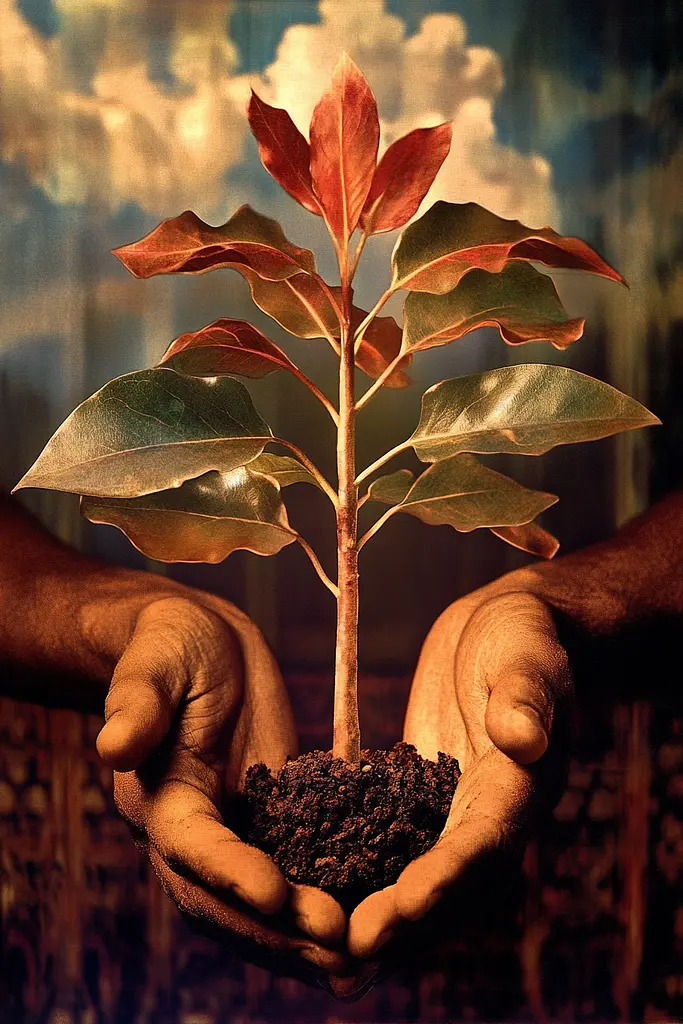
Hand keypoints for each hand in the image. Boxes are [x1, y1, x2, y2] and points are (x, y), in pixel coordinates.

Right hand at [92, 585, 348, 980]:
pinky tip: (366, 930)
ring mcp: (233, 836)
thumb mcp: (156, 660)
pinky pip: (293, 877)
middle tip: (338, 948)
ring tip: (360, 963)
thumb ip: (137, 700)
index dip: (231, 872)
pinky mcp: (271, 825)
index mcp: (160, 798)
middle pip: (226, 901)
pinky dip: (320, 911)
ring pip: (260, 908)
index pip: (193, 847)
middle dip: (279, 930)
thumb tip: (113, 743)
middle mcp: (192, 834)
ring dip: (304, 941)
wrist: (201, 648)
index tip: (275, 894)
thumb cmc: (171, 645)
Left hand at [348, 570, 572, 959]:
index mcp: (522, 784)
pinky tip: (322, 895)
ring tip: (332, 951)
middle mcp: (491, 811)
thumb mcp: (526, 651)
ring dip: (386, 918)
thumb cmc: (523, 634)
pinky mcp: (424, 795)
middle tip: (351, 950)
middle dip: (406, 922)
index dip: (442, 880)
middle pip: (455, 885)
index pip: (484, 843)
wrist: (507, 629)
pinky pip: (398, 845)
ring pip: (426, 880)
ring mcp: (457, 808)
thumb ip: (526, 695)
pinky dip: (368, 876)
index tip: (397, 908)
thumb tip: (523, 739)